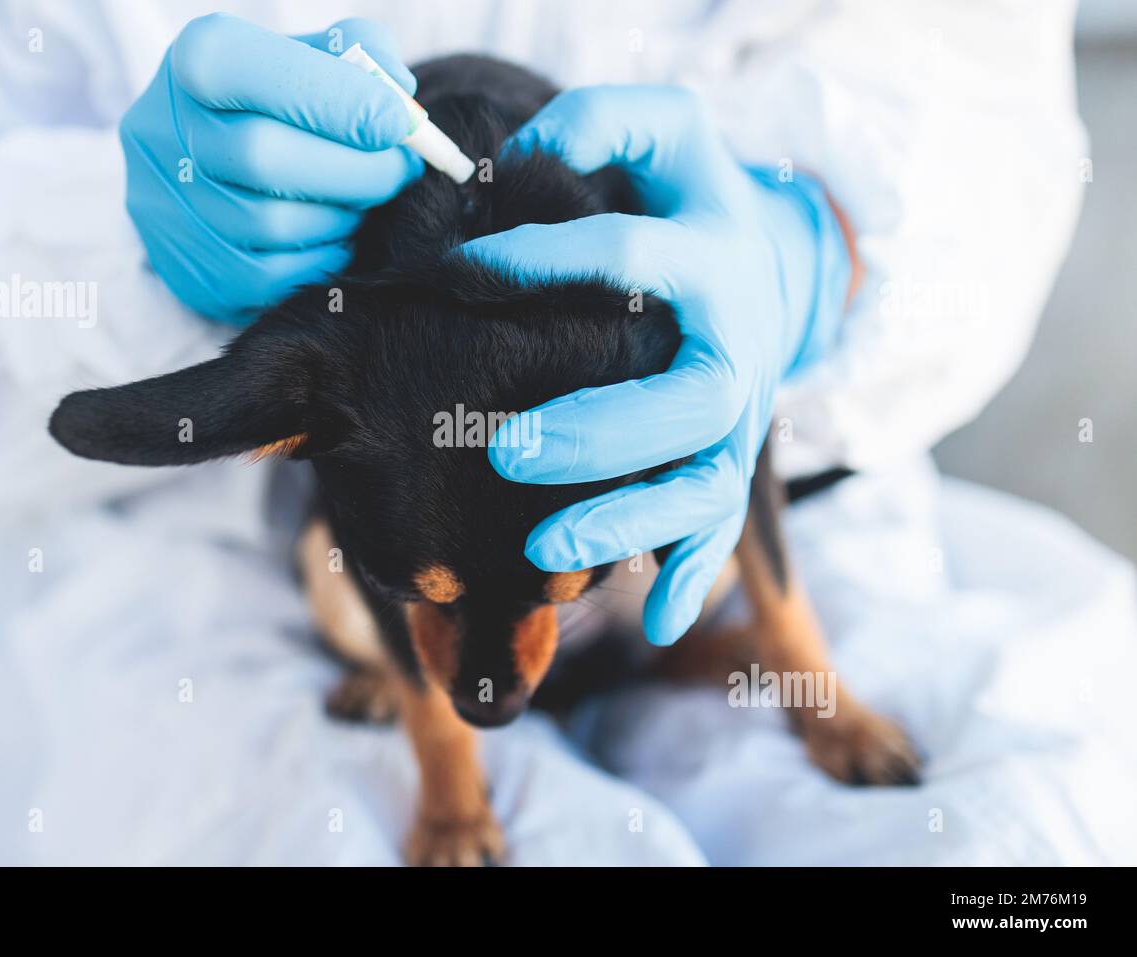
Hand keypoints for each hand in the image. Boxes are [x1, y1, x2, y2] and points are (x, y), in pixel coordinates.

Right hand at [121, 14, 423, 324]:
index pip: (261, 73)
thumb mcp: (315, 57)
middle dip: (354, 170)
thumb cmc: (282, 102)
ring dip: (341, 218)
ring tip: (364, 203)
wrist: (216, 163)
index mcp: (198, 60)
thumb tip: (398, 101)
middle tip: (400, 172)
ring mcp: (169, 207)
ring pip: (271, 225)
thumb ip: (363, 60)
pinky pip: (269, 278)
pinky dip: (321, 260)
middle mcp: (165, 130)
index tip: (397, 124)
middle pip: (264, 157)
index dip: (340, 101)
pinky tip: (338, 237)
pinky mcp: (191, 269)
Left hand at [461, 86, 851, 644]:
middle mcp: (736, 345)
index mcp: (712, 258)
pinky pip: (719, 526)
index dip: (543, 261)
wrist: (766, 260)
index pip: (631, 259)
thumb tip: (522, 150)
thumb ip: (601, 122)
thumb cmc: (687, 199)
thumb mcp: (663, 134)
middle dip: (600, 431)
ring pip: (702, 481)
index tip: (457, 272)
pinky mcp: (730, 458)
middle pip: (687, 399)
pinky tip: (652, 621)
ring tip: (547, 553)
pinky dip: (690, 574)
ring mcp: (740, 414)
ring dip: (630, 521)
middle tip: (506, 450)